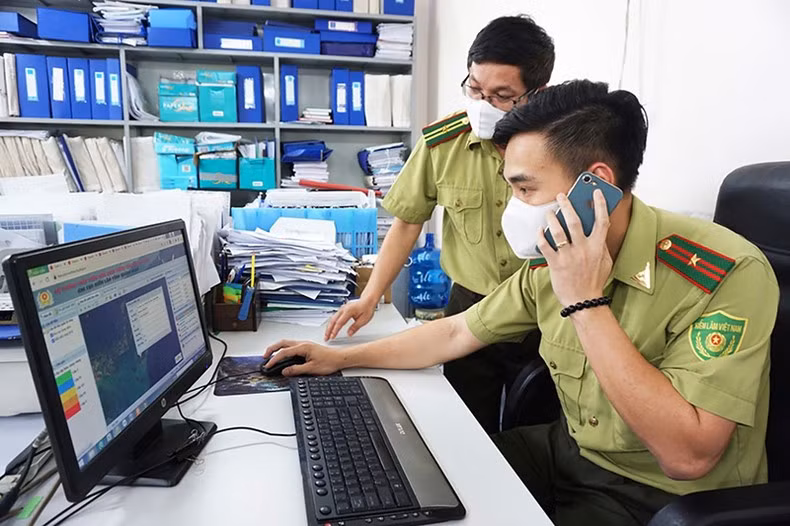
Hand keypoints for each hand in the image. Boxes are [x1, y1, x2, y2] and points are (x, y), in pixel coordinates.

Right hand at [263, 339, 345, 375]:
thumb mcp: (311, 369)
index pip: (284, 352)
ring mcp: (305, 344)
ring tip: (271, 355)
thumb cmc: (329, 361)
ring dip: (277, 348)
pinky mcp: (307, 347)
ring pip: (286, 343)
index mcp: (303, 347)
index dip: (274, 359)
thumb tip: (285, 371)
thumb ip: (296, 370)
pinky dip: (284, 349)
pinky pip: (291, 345)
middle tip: (264, 356)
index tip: (268, 365)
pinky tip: (283, 354)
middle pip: (282, 343)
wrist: (339, 358)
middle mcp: (303, 343)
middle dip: (272, 349)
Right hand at [324, 298, 375, 340]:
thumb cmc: (367, 308)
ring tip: (327, 335)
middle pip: (333, 320)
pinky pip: (334, 317)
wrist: (368, 300)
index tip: (332, 337)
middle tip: (326, 338)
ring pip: (332, 319)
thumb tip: (349, 333)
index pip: (339, 322)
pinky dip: (331, 324)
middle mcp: (343, 309)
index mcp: (349, 311)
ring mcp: (342, 309)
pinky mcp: (342, 310)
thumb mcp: (364, 319)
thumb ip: (355, 327)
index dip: (335, 330)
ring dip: (329, 327)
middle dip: (328, 330)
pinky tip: (331, 328)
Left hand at [537, 190, 612, 306]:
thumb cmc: (594, 280)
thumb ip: (601, 244)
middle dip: (567, 205)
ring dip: (552, 218)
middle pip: (575, 221)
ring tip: (549, 212)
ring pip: (558, 231)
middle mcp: (584, 249)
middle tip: (561, 196)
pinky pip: (545, 245)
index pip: (602, 220)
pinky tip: (540, 230)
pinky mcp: (556, 264)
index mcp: (598, 247)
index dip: (600, 204)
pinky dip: (541, 236)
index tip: (595, 192)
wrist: (584, 301)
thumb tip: (595, 226)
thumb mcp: (605, 261)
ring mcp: (569, 256)